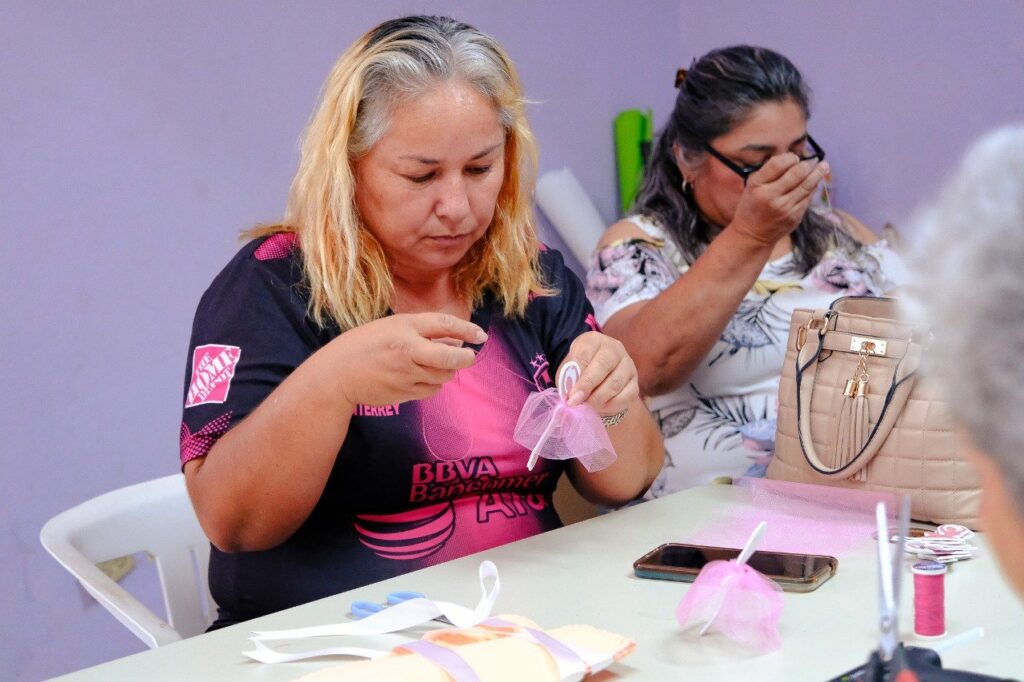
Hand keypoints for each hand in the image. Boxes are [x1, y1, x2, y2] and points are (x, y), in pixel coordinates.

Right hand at [328, 312, 485, 407]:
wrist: (336, 375)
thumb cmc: (362, 346)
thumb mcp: (390, 326)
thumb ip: (420, 330)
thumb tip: (454, 337)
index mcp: (403, 327)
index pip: (445, 324)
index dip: (468, 329)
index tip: (481, 335)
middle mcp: (408, 350)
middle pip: (452, 357)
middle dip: (466, 357)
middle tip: (469, 356)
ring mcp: (407, 374)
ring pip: (444, 376)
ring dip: (448, 370)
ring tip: (437, 364)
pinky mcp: (405, 393)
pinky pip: (432, 390)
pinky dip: (434, 384)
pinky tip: (423, 376)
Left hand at [560, 332, 639, 415]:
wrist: (598, 381)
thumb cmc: (580, 372)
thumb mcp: (568, 370)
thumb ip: (567, 379)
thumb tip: (570, 393)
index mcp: (594, 340)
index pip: (585, 352)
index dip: (576, 373)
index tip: (569, 392)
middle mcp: (615, 349)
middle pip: (603, 365)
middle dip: (587, 385)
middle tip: (575, 401)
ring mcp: (628, 365)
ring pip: (615, 383)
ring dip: (598, 398)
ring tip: (586, 405)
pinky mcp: (635, 383)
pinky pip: (625, 397)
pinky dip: (610, 405)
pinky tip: (600, 406)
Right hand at [729, 153, 830, 246]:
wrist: (752, 235)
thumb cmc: (753, 205)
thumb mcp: (752, 186)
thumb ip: (769, 172)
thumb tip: (795, 159)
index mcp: (757, 185)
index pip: (779, 164)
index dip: (790, 158)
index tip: (794, 158)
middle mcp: (771, 196)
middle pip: (797, 173)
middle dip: (807, 165)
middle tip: (810, 162)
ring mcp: (784, 208)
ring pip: (808, 185)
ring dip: (818, 173)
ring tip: (824, 166)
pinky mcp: (794, 217)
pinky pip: (808, 198)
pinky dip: (813, 188)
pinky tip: (815, 182)